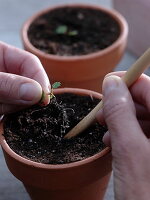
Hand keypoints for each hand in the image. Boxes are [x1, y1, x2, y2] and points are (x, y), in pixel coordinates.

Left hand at [0, 42, 50, 113]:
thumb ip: (8, 84)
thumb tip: (38, 93)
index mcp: (2, 55)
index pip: (30, 62)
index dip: (40, 79)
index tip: (45, 98)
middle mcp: (6, 72)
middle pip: (30, 83)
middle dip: (26, 97)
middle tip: (13, 106)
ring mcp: (6, 90)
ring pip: (23, 100)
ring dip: (13, 108)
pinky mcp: (3, 104)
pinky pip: (14, 112)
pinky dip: (11, 116)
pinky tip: (0, 115)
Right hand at [97, 72, 149, 199]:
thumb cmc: (147, 196)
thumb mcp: (129, 151)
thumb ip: (120, 114)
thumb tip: (111, 84)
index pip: (148, 86)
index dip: (126, 81)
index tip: (107, 84)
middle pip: (145, 101)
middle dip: (120, 105)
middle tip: (101, 113)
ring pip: (143, 117)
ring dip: (121, 121)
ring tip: (106, 132)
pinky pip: (144, 132)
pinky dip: (127, 133)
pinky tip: (115, 142)